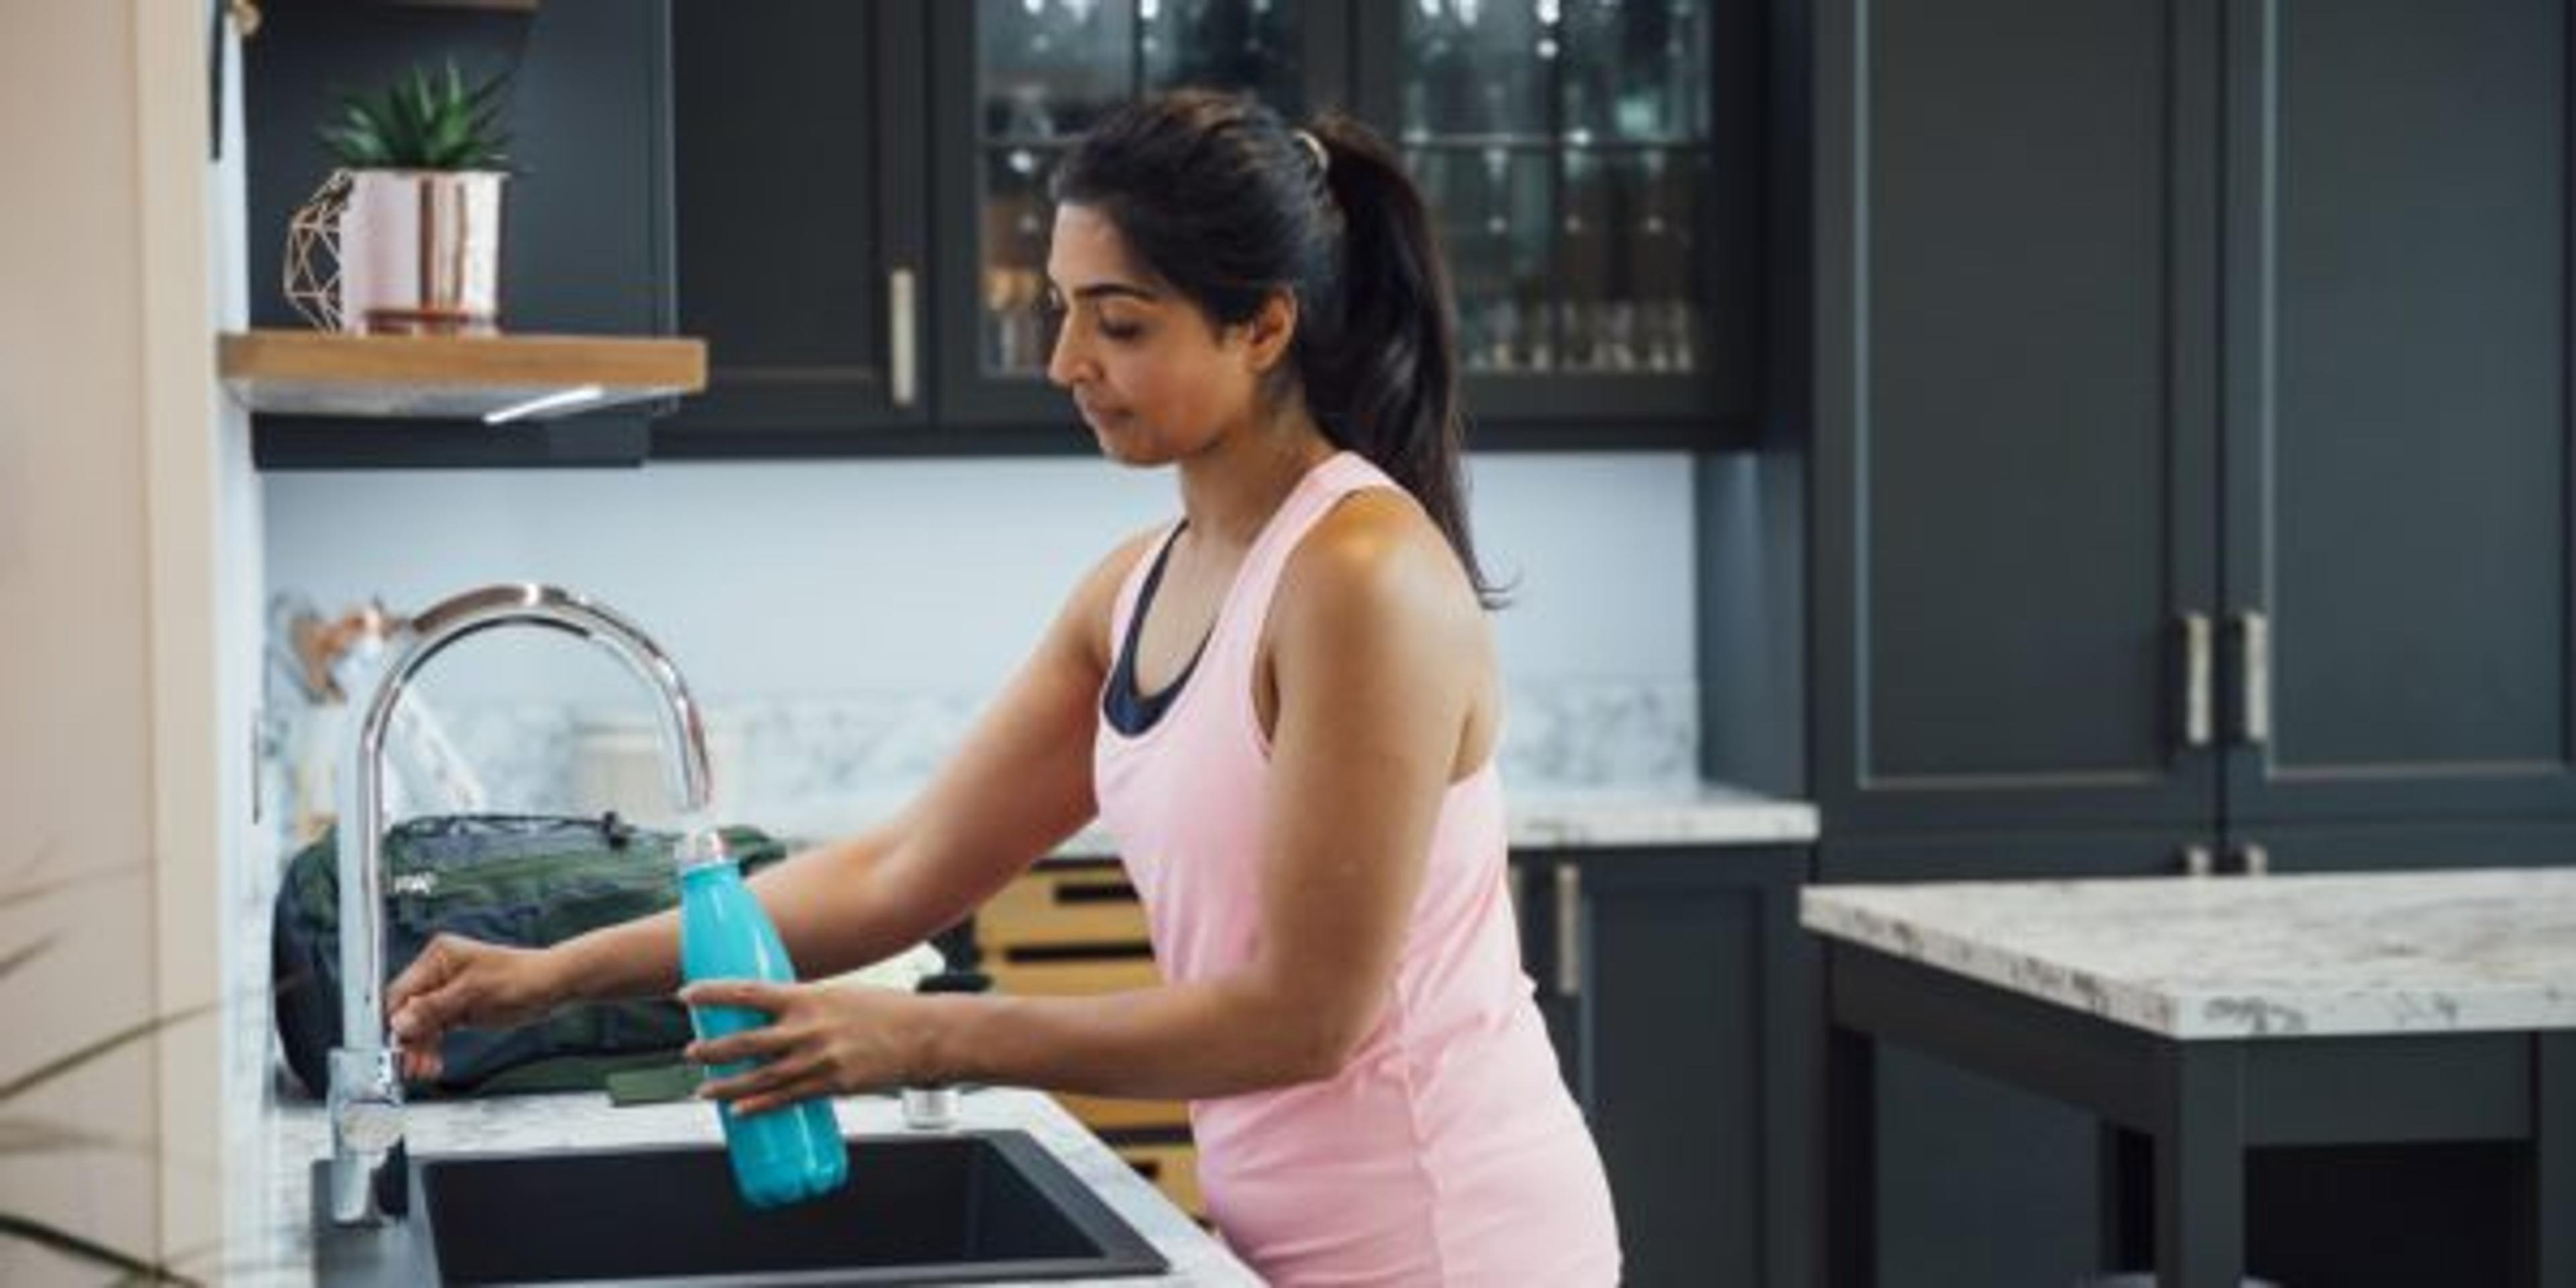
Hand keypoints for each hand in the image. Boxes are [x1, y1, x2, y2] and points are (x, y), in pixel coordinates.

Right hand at [384, 934, 563, 1082]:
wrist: (552, 985)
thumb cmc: (521, 978)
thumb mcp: (473, 994)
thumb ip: (434, 1008)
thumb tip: (401, 1021)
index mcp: (439, 957)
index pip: (403, 992)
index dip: (397, 1021)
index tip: (397, 1046)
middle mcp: (440, 972)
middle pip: (410, 1010)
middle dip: (410, 1039)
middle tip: (410, 1067)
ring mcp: (449, 990)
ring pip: (422, 1024)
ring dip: (421, 1048)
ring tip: (423, 1071)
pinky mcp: (459, 1007)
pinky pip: (438, 1029)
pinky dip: (434, 1046)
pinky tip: (433, 1063)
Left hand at [679, 980, 926, 1117]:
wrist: (925, 1035)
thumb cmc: (885, 1010)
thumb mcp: (839, 995)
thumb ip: (805, 1006)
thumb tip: (774, 1014)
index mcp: (809, 998)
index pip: (748, 992)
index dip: (713, 993)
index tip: (686, 994)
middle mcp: (809, 1029)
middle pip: (745, 1041)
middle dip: (711, 1049)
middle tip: (690, 1052)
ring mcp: (819, 1060)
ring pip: (760, 1077)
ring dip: (726, 1085)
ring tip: (703, 1089)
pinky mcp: (832, 1085)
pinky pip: (788, 1099)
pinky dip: (760, 1107)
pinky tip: (739, 1112)